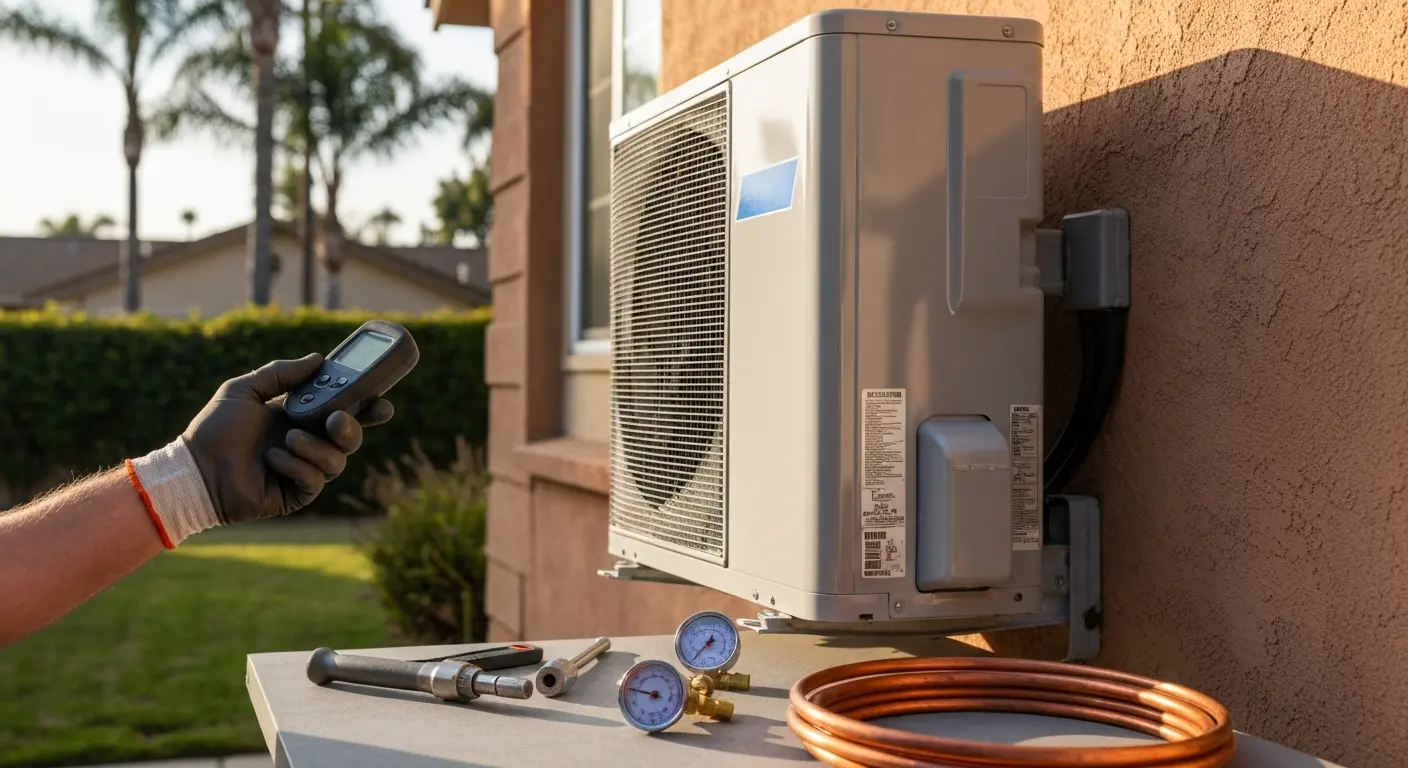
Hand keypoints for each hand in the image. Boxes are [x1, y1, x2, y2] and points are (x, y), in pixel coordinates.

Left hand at [180, 354, 394, 523]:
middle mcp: (307, 443)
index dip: (367, 408)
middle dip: (352, 428)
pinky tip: (273, 460)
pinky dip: (297, 466)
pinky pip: (316, 480)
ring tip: (288, 440)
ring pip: (337, 460)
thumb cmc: (214, 428)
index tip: (382, 402)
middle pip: (351, 437)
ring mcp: (303, 470)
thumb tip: (318, 359)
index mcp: (300, 418)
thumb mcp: (244, 389)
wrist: (195, 468)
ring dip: (315, 447)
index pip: (344, 412)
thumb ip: (281, 373)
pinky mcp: (296, 493)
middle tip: (337, 420)